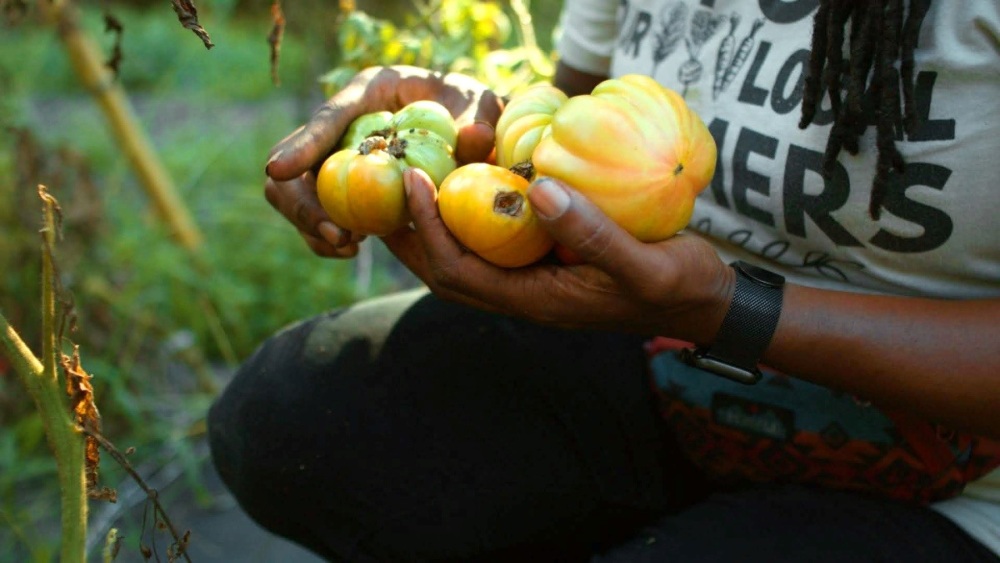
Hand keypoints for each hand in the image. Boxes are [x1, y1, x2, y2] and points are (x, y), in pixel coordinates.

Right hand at [264, 66, 502, 256]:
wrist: (464, 123)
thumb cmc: (469, 106)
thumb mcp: (481, 106)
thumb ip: (480, 121)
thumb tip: (473, 137)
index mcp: (370, 90)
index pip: (328, 117)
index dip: (302, 145)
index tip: (279, 171)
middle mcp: (342, 122)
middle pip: (294, 161)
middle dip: (303, 203)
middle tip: (341, 235)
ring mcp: (334, 154)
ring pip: (293, 192)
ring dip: (309, 224)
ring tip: (348, 246)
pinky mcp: (339, 184)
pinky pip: (313, 213)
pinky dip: (323, 235)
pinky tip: (351, 247)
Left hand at [383, 168, 735, 344]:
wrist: (704, 300)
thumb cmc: (677, 287)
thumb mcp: (644, 264)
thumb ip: (593, 233)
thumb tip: (540, 188)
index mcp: (537, 301)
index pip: (459, 270)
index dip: (428, 229)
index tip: (413, 180)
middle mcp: (526, 292)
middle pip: (448, 268)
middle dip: (413, 232)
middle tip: (390, 184)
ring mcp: (535, 278)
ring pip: (469, 252)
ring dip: (440, 218)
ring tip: (422, 174)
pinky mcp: (550, 260)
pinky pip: (499, 238)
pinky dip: (478, 208)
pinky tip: (478, 174)